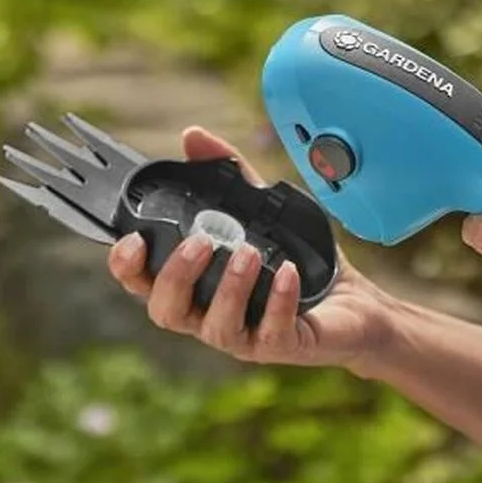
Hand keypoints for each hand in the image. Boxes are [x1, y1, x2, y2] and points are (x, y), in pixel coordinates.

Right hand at [107, 126, 394, 373]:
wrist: (354, 302)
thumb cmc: (299, 261)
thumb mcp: (264, 210)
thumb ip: (228, 175)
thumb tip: (193, 137)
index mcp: (197, 286)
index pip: (144, 284)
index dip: (128, 268)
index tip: (134, 240)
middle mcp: (211, 315)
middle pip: (167, 312)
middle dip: (176, 277)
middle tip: (201, 242)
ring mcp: (245, 335)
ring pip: (216, 327)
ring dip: (228, 288)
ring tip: (249, 253)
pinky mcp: (282, 345)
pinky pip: (271, 331)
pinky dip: (278, 300)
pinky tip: (289, 273)